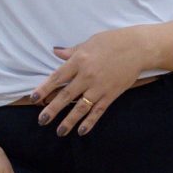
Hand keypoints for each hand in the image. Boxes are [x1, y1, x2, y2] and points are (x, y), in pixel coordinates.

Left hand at [30, 29, 145, 136]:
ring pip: (80, 107)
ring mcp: (99, 87)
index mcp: (79, 60)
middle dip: (52, 109)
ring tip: (59, 131)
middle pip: (65, 95)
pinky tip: (81, 131)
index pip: (57, 77)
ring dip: (69, 121)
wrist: (138, 48)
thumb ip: (72, 51)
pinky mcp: (111, 94)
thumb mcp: (90, 42)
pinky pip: (98, 111)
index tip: (33, 99)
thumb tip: (56, 52)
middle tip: (41, 120)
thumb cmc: (113, 41)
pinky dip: (89, 122)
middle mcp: (87, 76)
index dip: (44, 89)